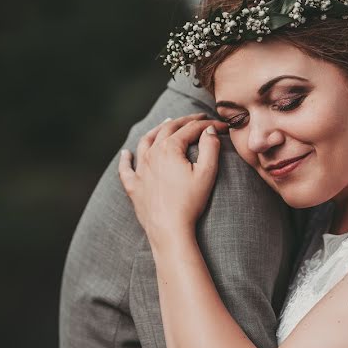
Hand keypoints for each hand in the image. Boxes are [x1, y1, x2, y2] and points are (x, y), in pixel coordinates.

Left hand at [118, 113, 228, 247]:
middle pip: (168, 129)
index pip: (191, 129)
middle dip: (185, 121)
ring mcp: (140, 169)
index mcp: (170, 148)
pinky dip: (125, 159)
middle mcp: (152, 154)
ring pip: (146, 141)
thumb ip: (210, 148)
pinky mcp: (134, 186)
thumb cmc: (190, 202)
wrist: (169, 229)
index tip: (222, 127)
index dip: (208, 125)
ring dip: (158, 129)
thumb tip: (209, 130)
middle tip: (198, 118)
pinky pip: (126, 169)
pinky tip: (126, 153)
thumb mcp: (207, 173)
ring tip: (166, 123)